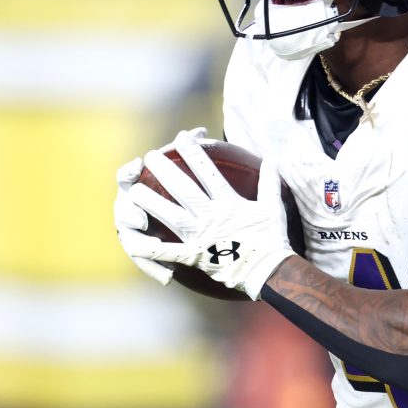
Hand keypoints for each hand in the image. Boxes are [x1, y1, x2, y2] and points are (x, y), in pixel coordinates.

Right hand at [113, 127, 208, 284]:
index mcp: (134, 185)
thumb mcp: (178, 167)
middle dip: (131, 214)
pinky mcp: (142, 250)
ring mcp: (132, 231)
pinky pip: (146, 262)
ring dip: (141, 245)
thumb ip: (186, 150)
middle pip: (124, 211)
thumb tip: (199, 130)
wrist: (166, 213)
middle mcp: (128, 207)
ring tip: (156, 253)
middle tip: (142, 218)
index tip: (137, 167)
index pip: (125, 176)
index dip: (128, 172)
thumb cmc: (170, 185)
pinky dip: (154, 268)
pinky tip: (168, 277)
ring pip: (130, 240)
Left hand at [127, 129, 294, 298]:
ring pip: (171, 216)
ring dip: (152, 203)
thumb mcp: (273, 206)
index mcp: (228, 203)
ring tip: (135, 190)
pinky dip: (151, 250)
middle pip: (183, 190)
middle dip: (165, 171)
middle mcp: (211, 216)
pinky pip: (169, 253)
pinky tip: (134, 244)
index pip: (207, 172)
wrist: (268, 270)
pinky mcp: (194, 256)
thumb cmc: (271, 238)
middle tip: (150, 156)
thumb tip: (273, 156)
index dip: (193, 153)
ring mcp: (201, 236)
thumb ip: (269, 180)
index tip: (181, 137)